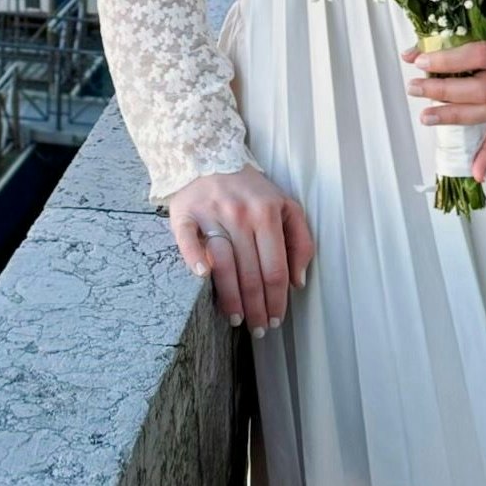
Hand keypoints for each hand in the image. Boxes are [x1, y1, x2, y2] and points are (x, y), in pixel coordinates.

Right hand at [168, 165, 313, 333]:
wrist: (210, 156)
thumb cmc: (251, 190)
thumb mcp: (286, 206)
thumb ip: (300, 241)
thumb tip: (298, 282)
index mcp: (267, 213)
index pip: (275, 269)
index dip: (277, 300)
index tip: (276, 320)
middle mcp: (240, 214)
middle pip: (251, 273)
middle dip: (256, 308)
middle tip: (258, 328)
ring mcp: (211, 214)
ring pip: (223, 265)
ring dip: (230, 298)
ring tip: (236, 319)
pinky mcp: (185, 214)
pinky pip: (188, 241)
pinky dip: (195, 260)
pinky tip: (202, 280)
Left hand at [403, 0, 485, 185]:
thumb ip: (450, 31)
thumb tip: (409, 54)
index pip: (480, 55)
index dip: (448, 60)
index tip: (420, 62)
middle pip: (483, 88)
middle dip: (444, 90)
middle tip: (415, 88)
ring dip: (455, 116)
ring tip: (426, 116)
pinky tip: (475, 171)